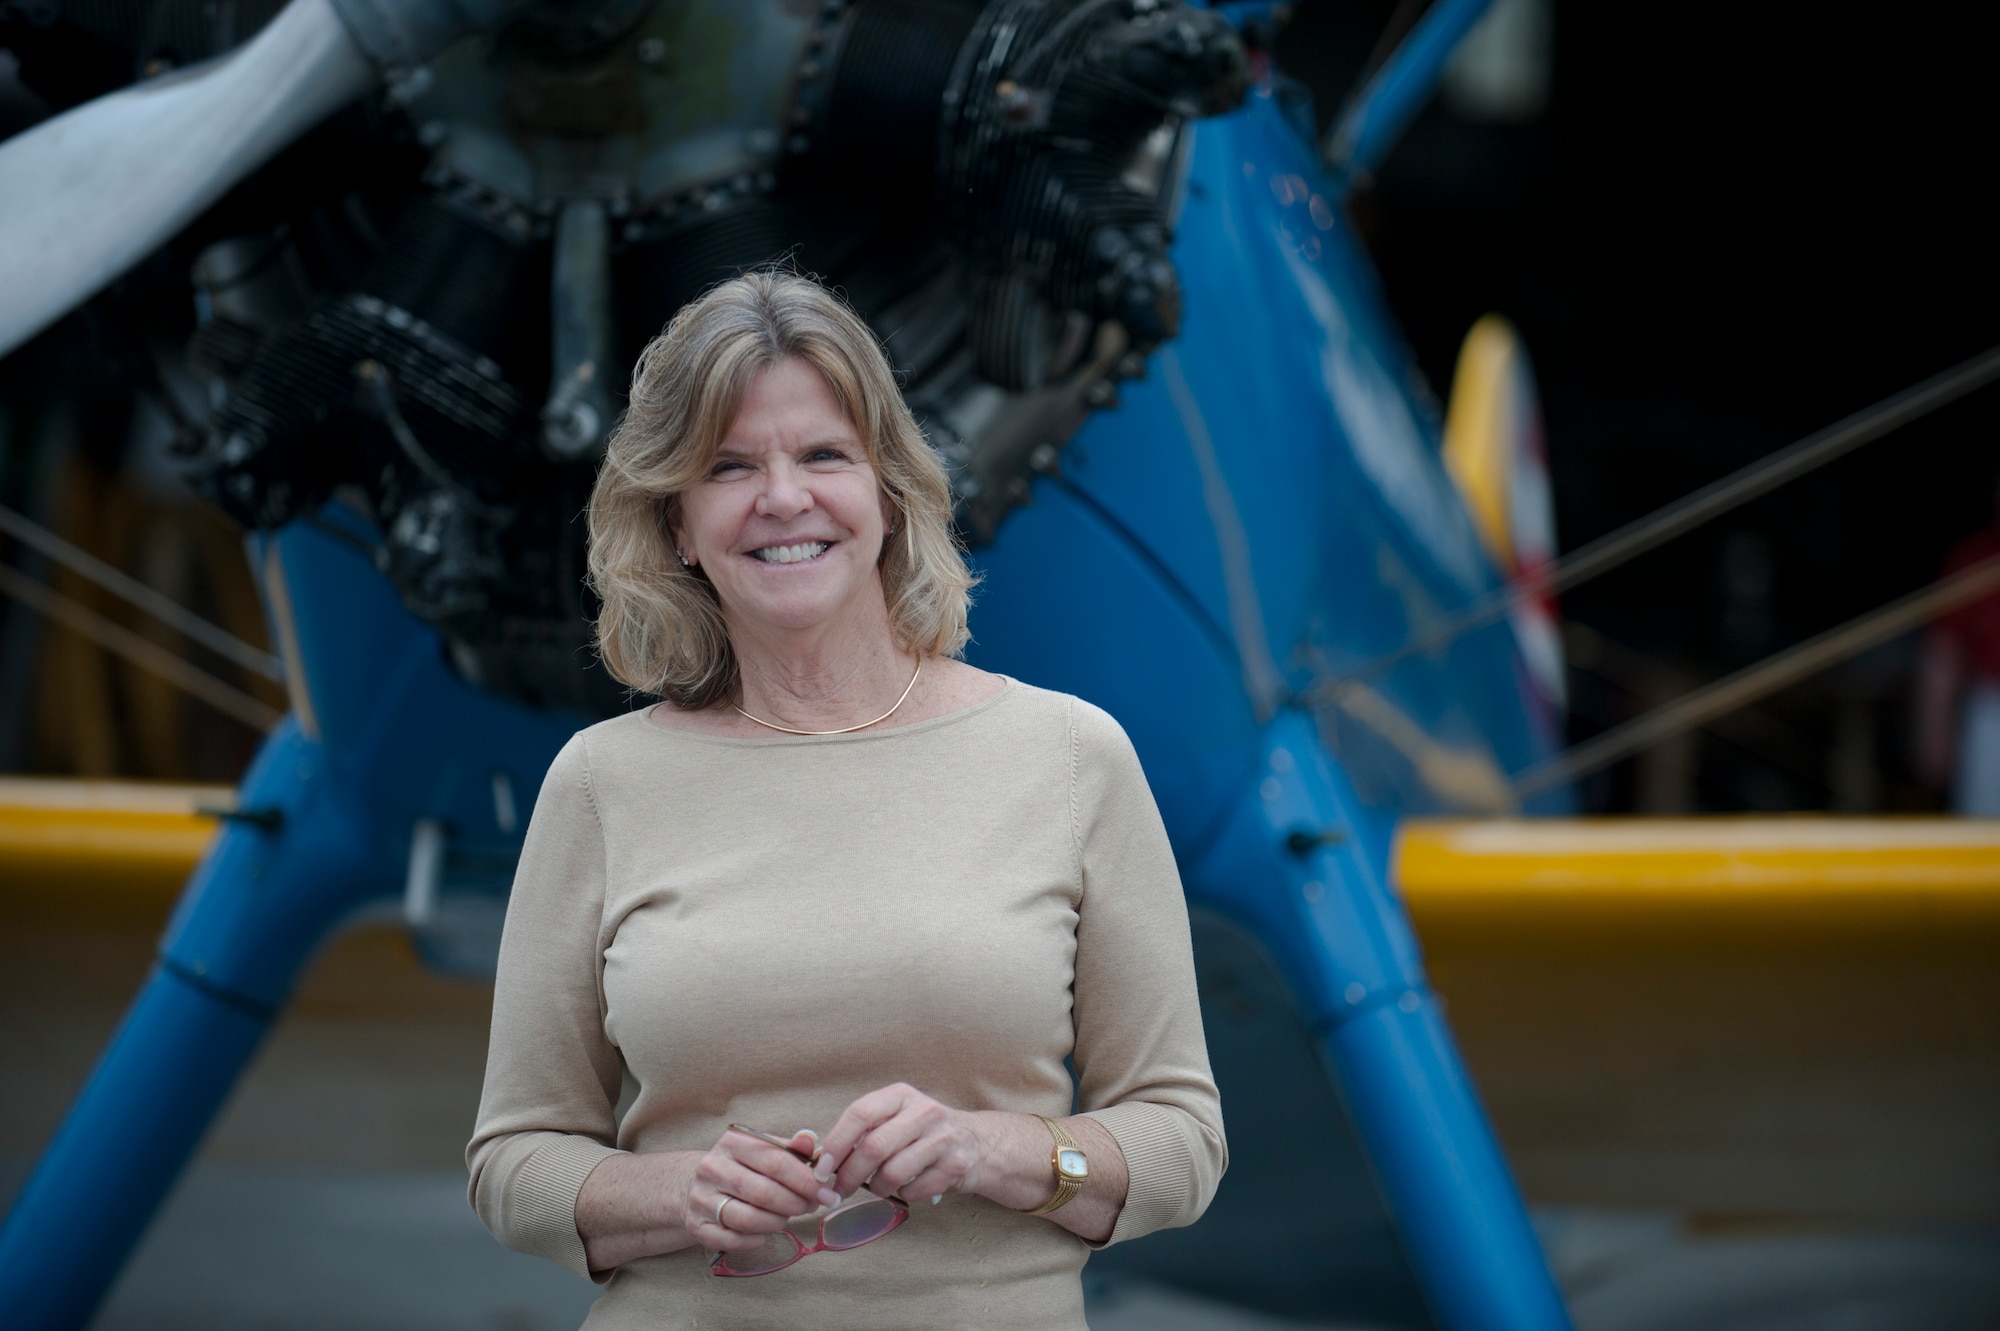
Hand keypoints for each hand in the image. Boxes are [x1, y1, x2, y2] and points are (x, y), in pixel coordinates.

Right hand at [685, 1127, 841, 1253]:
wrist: (696, 1184)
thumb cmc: (743, 1167)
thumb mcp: (764, 1150)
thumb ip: (791, 1148)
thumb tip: (810, 1140)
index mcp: (733, 1143)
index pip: (776, 1162)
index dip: (806, 1180)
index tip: (827, 1192)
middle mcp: (712, 1168)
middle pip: (764, 1192)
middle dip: (795, 1203)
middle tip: (811, 1207)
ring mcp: (701, 1198)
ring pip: (748, 1219)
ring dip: (777, 1222)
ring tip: (786, 1218)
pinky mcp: (696, 1225)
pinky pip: (732, 1240)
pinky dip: (755, 1240)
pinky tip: (765, 1233)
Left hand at [819, 1083, 985, 1203]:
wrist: (979, 1143)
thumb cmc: (924, 1132)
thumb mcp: (898, 1116)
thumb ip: (865, 1130)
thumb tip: (824, 1160)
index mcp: (902, 1095)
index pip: (860, 1113)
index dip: (836, 1143)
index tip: (822, 1168)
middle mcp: (924, 1111)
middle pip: (874, 1147)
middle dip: (849, 1175)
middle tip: (838, 1190)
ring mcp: (943, 1138)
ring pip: (892, 1173)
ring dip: (876, 1188)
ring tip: (877, 1186)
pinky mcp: (955, 1165)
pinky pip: (914, 1191)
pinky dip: (903, 1195)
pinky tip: (907, 1187)